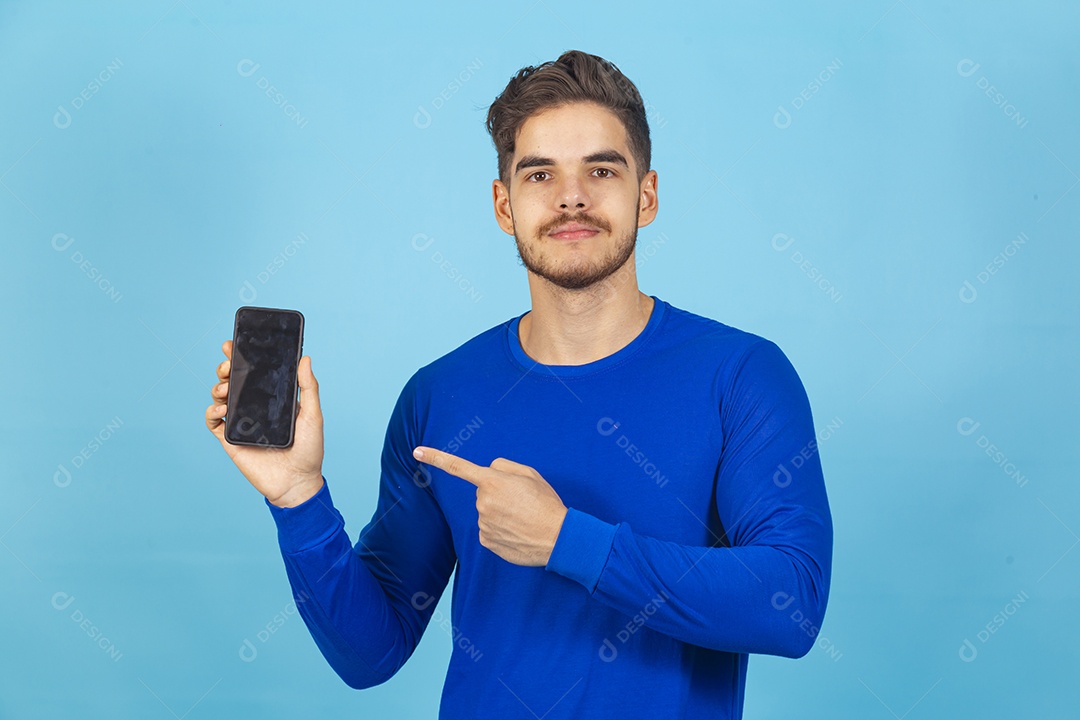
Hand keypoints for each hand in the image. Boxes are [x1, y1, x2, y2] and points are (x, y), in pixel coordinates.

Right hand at [205, 340, 324, 507]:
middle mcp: (254, 406)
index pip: (255, 372)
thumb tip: (305, 358)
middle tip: (229, 364)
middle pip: (234, 380)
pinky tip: (222, 408)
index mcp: (272, 398)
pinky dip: (212, 411)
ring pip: (221, 396)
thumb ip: (308, 387)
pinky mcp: (231, 439)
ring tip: (226, 386)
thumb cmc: (309, 450)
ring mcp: (241, 422)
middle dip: (227, 367)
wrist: (297, 483)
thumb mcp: (312, 415)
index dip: (243, 356)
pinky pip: (213, 421)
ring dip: (219, 386)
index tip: (235, 343)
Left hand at [412, 447, 567, 566]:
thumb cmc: (546, 504)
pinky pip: (489, 530)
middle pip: (483, 492)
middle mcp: (482, 502)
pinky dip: (501, 530)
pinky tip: (517, 532)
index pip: (458, 466)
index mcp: (492, 481)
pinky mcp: (486, 541)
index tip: (417, 451)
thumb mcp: (530, 474)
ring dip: (500, 513)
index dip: (436, 457)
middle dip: (497, 494)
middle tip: (522, 502)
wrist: (558, 538)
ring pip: (486, 512)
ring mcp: (483, 523)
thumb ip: (504, 467)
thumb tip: (488, 472)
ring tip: (523, 518)